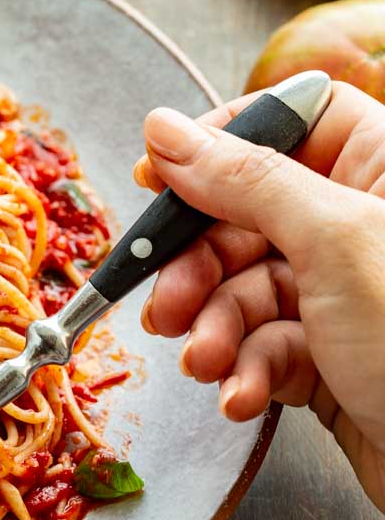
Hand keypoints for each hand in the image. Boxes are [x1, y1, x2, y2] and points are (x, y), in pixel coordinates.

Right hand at [133, 81, 384, 512]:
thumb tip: (164, 129)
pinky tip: (245, 398)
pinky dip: (243, 373)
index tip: (156, 182)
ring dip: (213, 331)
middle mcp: (360, 225)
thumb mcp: (333, 241)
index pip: (289, 122)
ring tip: (207, 364)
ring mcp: (343, 294)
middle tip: (166, 304)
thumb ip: (244, 180)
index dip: (217, 147)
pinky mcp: (328, 357)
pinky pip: (261, 347)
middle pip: (244, 216)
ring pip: (242, 288)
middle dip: (197, 269)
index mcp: (382, 169)